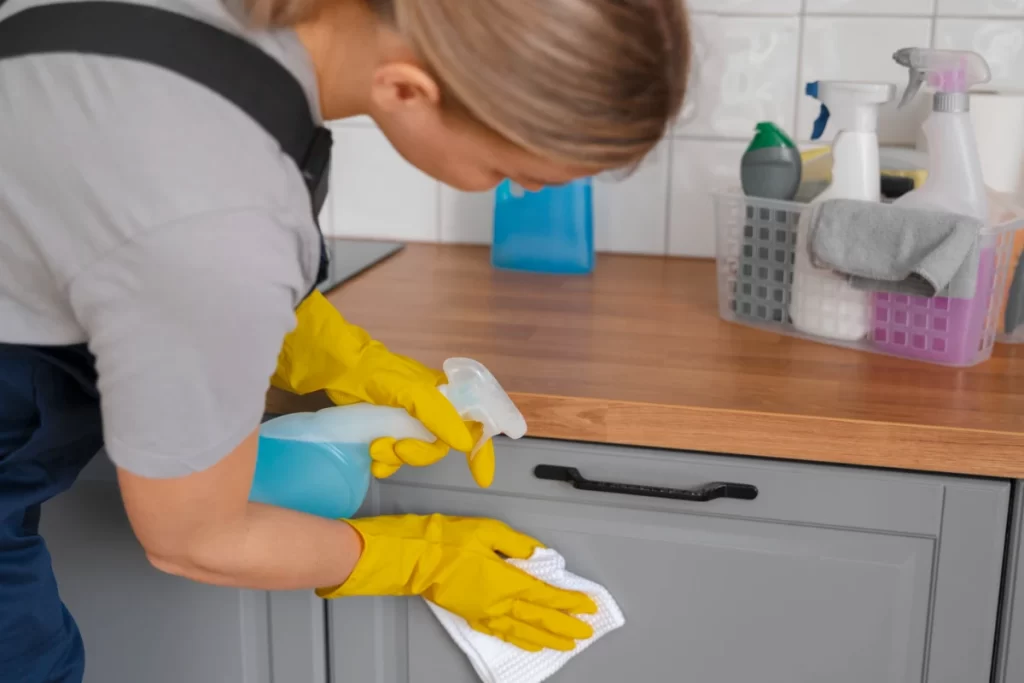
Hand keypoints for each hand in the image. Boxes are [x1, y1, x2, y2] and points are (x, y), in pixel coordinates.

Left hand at [271, 291, 494, 485]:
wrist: (336, 367)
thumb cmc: (376, 372)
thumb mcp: (409, 390)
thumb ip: (437, 414)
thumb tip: (464, 444)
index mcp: (445, 396)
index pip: (473, 424)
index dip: (480, 452)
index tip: (482, 479)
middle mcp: (431, 410)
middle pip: (439, 446)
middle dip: (420, 453)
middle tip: (397, 449)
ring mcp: (407, 421)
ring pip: (416, 453)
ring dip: (397, 457)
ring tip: (376, 449)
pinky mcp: (385, 430)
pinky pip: (394, 456)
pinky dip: (385, 462)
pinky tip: (373, 461)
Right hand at [317, 515, 596, 651]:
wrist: (413, 558)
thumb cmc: (447, 541)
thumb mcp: (488, 530)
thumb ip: (517, 544)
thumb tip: (538, 554)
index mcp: (507, 580)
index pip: (546, 595)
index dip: (570, 602)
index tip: (588, 607)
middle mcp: (499, 602)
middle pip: (540, 619)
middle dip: (566, 627)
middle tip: (586, 634)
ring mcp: (485, 612)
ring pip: (523, 631)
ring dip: (547, 639)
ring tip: (565, 645)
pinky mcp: (471, 615)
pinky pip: (501, 632)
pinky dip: (518, 640)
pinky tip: (528, 643)